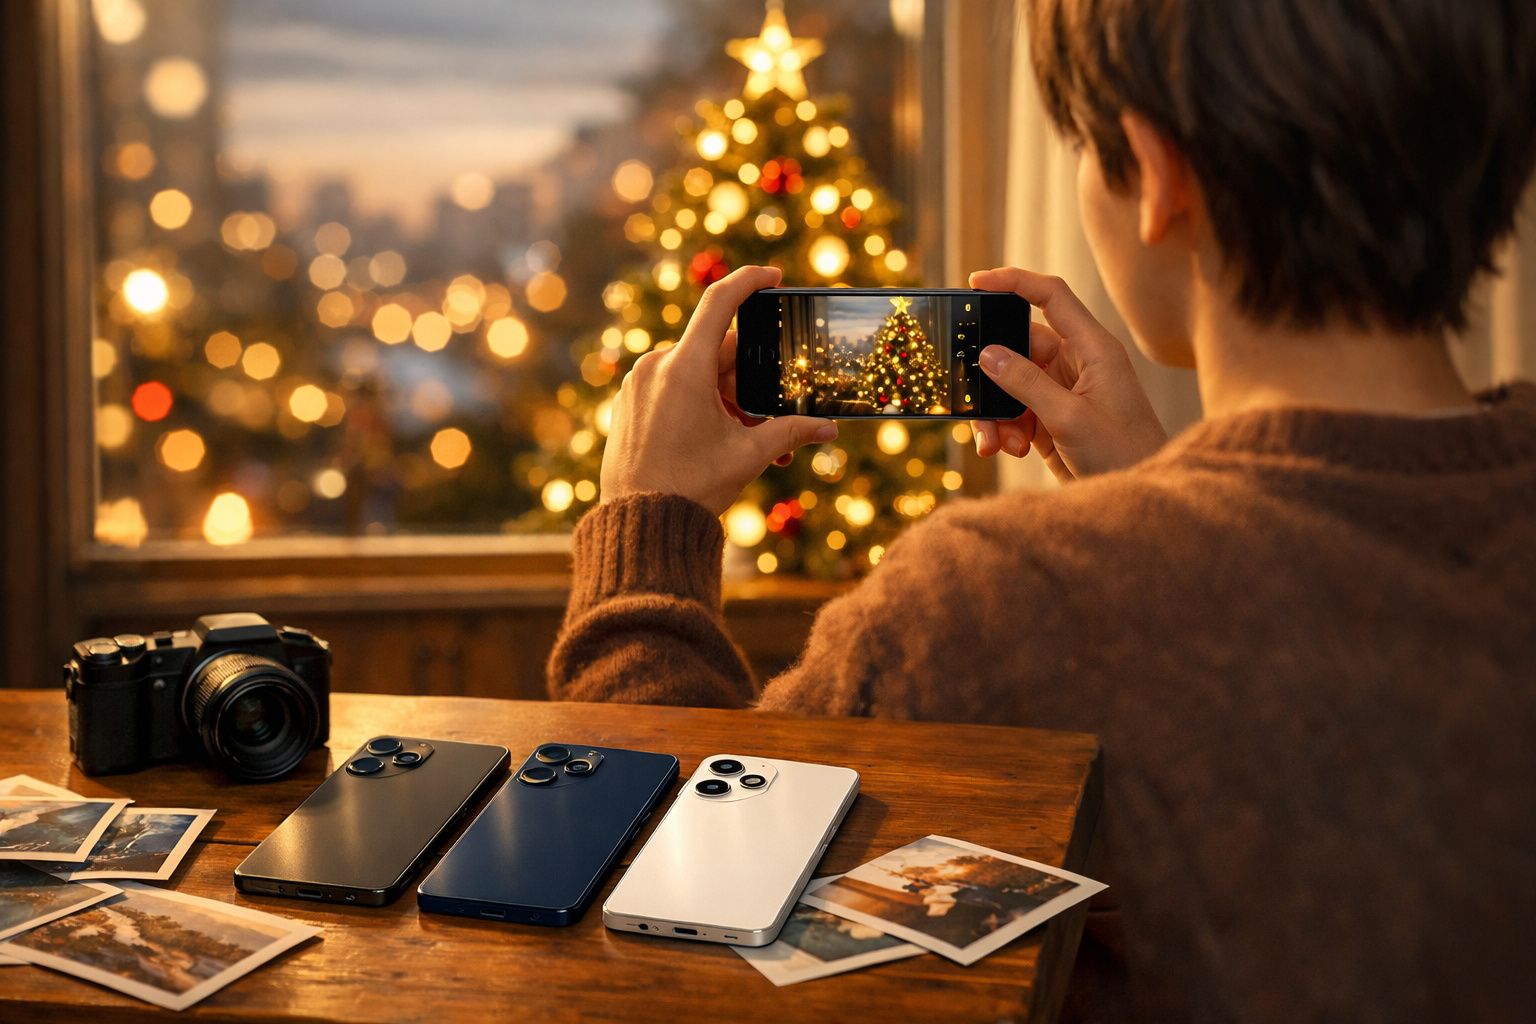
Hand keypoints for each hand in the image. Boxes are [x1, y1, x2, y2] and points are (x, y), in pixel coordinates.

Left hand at [600, 265, 837, 514]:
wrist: (639, 525)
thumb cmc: (690, 488)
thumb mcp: (748, 456)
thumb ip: (790, 432)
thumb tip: (830, 428)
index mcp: (684, 367)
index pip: (720, 302)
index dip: (749, 281)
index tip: (772, 276)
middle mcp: (655, 366)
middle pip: (715, 352)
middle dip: (747, 380)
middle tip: (767, 415)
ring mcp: (637, 385)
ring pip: (694, 374)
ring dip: (724, 398)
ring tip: (743, 440)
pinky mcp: (627, 403)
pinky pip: (670, 390)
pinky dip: (697, 405)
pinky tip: (712, 440)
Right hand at [968, 267, 1166, 481]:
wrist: (1139, 492)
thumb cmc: (1123, 454)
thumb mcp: (1070, 417)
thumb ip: (1026, 383)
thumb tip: (988, 354)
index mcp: (1093, 349)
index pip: (1051, 297)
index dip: (1014, 282)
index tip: (977, 282)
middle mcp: (1077, 364)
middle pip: (1019, 346)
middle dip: (992, 373)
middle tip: (969, 390)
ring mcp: (1063, 393)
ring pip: (1010, 384)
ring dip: (996, 411)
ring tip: (996, 442)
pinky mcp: (1052, 420)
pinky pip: (1014, 412)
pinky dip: (1004, 429)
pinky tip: (1006, 450)